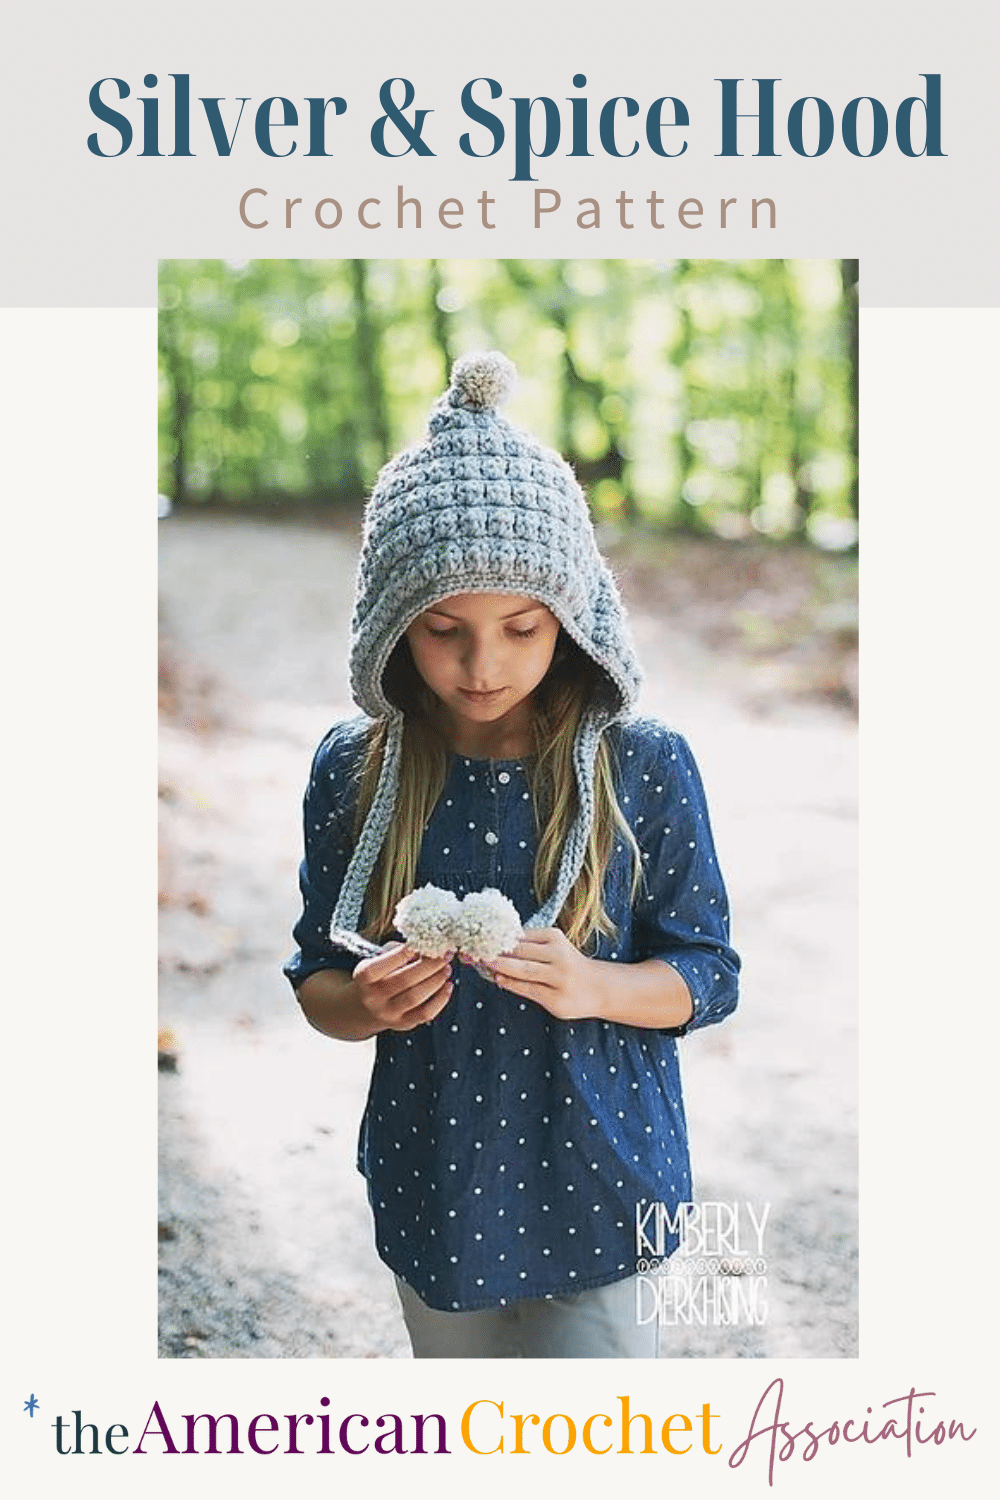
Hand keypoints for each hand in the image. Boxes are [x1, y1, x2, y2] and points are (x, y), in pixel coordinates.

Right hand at [352, 943, 454, 1031]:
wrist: (361, 1009)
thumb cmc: (374, 979)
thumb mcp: (375, 960)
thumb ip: (396, 952)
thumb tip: (424, 948)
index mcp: (364, 976)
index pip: (388, 962)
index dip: (409, 952)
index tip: (425, 943)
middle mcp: (374, 997)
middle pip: (405, 980)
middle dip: (430, 965)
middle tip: (444, 955)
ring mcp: (388, 1013)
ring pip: (416, 997)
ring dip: (436, 981)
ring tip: (446, 968)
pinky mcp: (401, 1024)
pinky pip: (425, 1014)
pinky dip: (440, 1000)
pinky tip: (447, 987)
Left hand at [482, 928, 606, 1021]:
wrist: (598, 987)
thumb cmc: (568, 965)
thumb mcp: (553, 948)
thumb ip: (528, 946)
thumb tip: (494, 946)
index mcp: (554, 937)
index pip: (519, 935)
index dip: (496, 936)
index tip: (477, 936)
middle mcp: (558, 955)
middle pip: (519, 951)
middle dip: (494, 951)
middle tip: (472, 950)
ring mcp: (558, 977)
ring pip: (522, 969)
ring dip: (499, 966)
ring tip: (482, 963)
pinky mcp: (556, 997)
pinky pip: (527, 989)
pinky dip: (510, 983)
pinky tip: (498, 979)